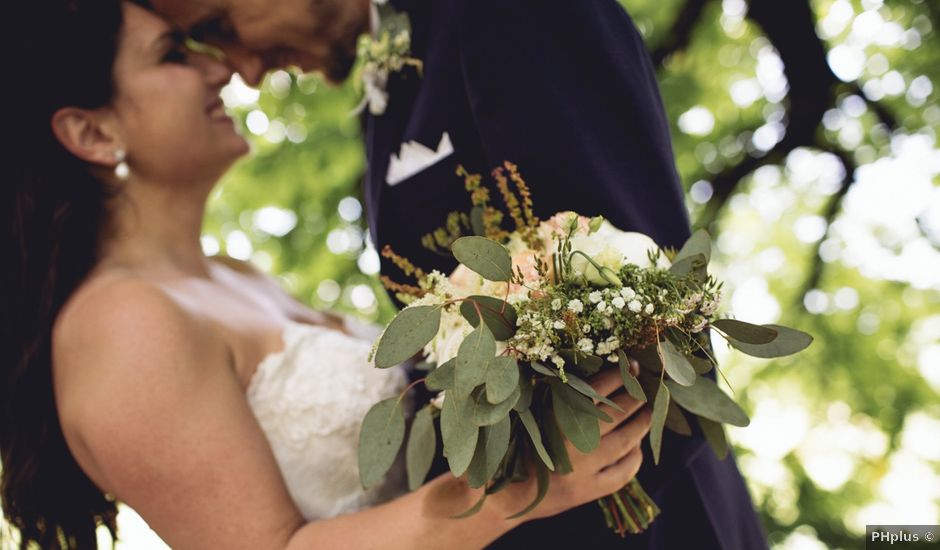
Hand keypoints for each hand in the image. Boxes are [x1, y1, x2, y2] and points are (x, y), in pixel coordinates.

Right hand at [492, 366, 650, 521]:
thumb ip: (551, 393)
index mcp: (555, 419)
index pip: (597, 390)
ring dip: (641, 424)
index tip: (631, 365)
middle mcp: (574, 444)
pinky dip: (634, 458)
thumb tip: (579, 366)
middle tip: (644, 386)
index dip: (618, 375)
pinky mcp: (590, 492)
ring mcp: (584, 470)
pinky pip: (623, 473)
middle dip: (635, 396)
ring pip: (625, 442)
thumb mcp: (528, 414)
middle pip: (617, 413)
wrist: (504, 496)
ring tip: (648, 412)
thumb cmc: (514, 446)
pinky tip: (636, 448)